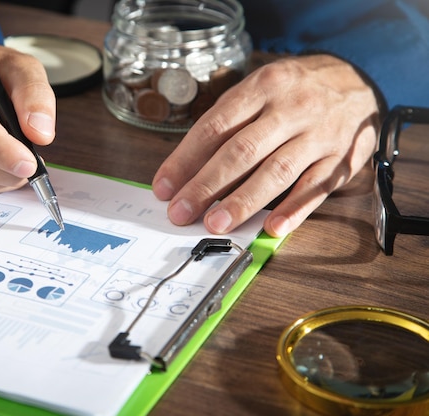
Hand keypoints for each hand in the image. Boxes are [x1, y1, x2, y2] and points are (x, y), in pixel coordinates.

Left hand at [152, 54, 381, 236]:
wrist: (357, 81)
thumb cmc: (293, 92)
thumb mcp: (258, 91)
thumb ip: (226, 124)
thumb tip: (187, 170)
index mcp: (262, 88)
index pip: (214, 127)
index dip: (185, 160)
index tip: (164, 187)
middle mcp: (290, 109)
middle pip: (241, 151)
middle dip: (206, 185)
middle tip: (181, 212)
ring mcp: (318, 134)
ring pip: (276, 171)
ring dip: (243, 201)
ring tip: (216, 224)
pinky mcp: (341, 158)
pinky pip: (317, 187)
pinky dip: (294, 209)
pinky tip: (273, 228)